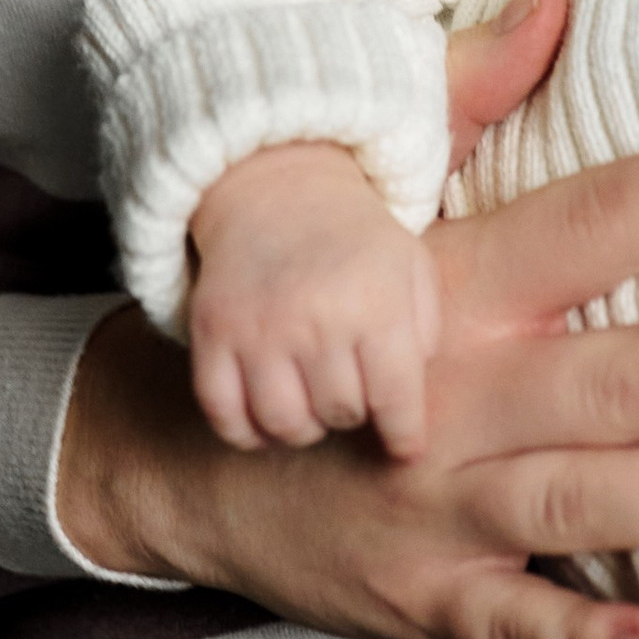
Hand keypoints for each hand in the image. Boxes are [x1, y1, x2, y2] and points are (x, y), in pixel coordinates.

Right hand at [62, 50, 638, 638]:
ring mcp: (437, 497)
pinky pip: (507, 622)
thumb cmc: (325, 310)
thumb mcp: (380, 194)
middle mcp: (455, 386)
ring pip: (577, 493)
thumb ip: (473, 95)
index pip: (596, 216)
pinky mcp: (421, 591)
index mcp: (461, 280)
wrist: (179, 454)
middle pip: (612, 372)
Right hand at [186, 142, 441, 457]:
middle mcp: (314, 317)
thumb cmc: (356, 241)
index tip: (405, 447)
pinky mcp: (211, 335)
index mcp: (374, 301)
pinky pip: (224, 417)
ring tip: (313, 400)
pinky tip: (267, 414)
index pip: (395, 400)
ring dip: (304, 426)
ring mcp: (257, 328)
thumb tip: (410, 402)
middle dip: (354, 411)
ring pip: (284, 425)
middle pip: (341, 414)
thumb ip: (427, 333)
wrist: (276, 191)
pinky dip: (247, 431)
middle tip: (352, 386)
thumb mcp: (411, 267)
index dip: (404, 434)